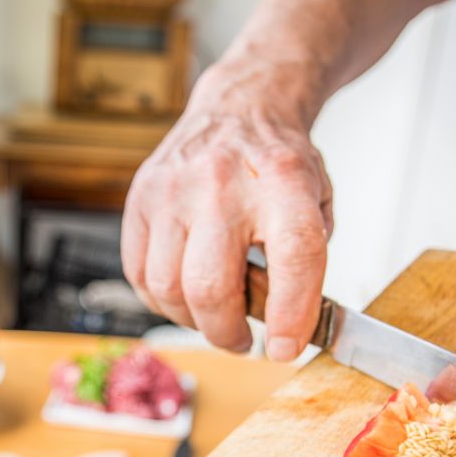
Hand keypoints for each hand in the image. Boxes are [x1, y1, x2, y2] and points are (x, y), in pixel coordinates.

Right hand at [122, 62, 332, 360]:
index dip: (290, 314)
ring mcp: (174, 188)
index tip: (284, 348)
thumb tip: (285, 333)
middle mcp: (222, 181)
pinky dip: (162, 300)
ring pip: (168, 288)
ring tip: (214, 313)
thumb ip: (306, 267)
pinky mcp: (141, 197)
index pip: (293, 255)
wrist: (240, 107)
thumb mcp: (316, 204)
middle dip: (227, 332)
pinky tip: (184, 293)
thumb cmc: (277, 166)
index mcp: (283, 181)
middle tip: (242, 339)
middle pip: (211, 286)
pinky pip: (139, 274)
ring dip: (193, 320)